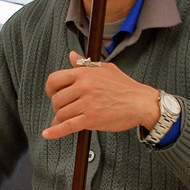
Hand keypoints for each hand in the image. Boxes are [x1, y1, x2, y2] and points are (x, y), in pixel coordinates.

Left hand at [42, 52, 160, 140]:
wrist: (141, 103)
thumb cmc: (125, 86)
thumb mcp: (105, 69)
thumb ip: (86, 63)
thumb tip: (72, 56)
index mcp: (85, 73)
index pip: (54, 79)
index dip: (50, 89)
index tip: (53, 94)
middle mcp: (84, 87)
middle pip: (56, 99)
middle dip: (58, 107)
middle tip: (66, 109)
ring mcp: (87, 103)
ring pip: (61, 113)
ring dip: (61, 119)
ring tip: (69, 119)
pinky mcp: (91, 119)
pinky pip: (67, 126)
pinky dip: (55, 131)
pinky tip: (48, 133)